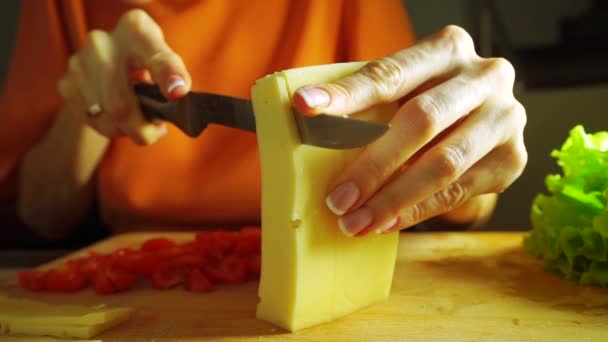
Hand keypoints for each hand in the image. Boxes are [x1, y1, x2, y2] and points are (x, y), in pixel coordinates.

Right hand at [57, 10, 190, 144]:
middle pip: (120, 102)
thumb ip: (174, 74)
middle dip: (142, 127)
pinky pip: (92, 120)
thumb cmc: (145, 63)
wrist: (107, 61)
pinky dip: (111, 127)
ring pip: (106, 117)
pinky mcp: (66, 83)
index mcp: (135, 29)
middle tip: (156, 131)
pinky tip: (118, 117)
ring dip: (127, 129)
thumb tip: (177, 92)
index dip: (167, 75)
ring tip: (138, 122)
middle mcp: (102, 42)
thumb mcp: (165, 62)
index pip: (154, 55)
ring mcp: (79, 62)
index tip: (178, 93)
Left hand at [293, 26, 526, 236]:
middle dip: (373, 164)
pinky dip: (415, 210)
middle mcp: (485, 77)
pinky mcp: (511, 158)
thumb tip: (305, 119)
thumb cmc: (426, 99)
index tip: (305, 108)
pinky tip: (385, 223)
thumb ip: (367, 101)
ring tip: (355, 222)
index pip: (390, 73)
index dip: (346, 94)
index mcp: (448, 48)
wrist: (480, 116)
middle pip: (422, 120)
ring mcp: (505, 117)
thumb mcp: (401, 89)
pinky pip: (457, 192)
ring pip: (444, 164)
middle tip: (337, 199)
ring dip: (393, 199)